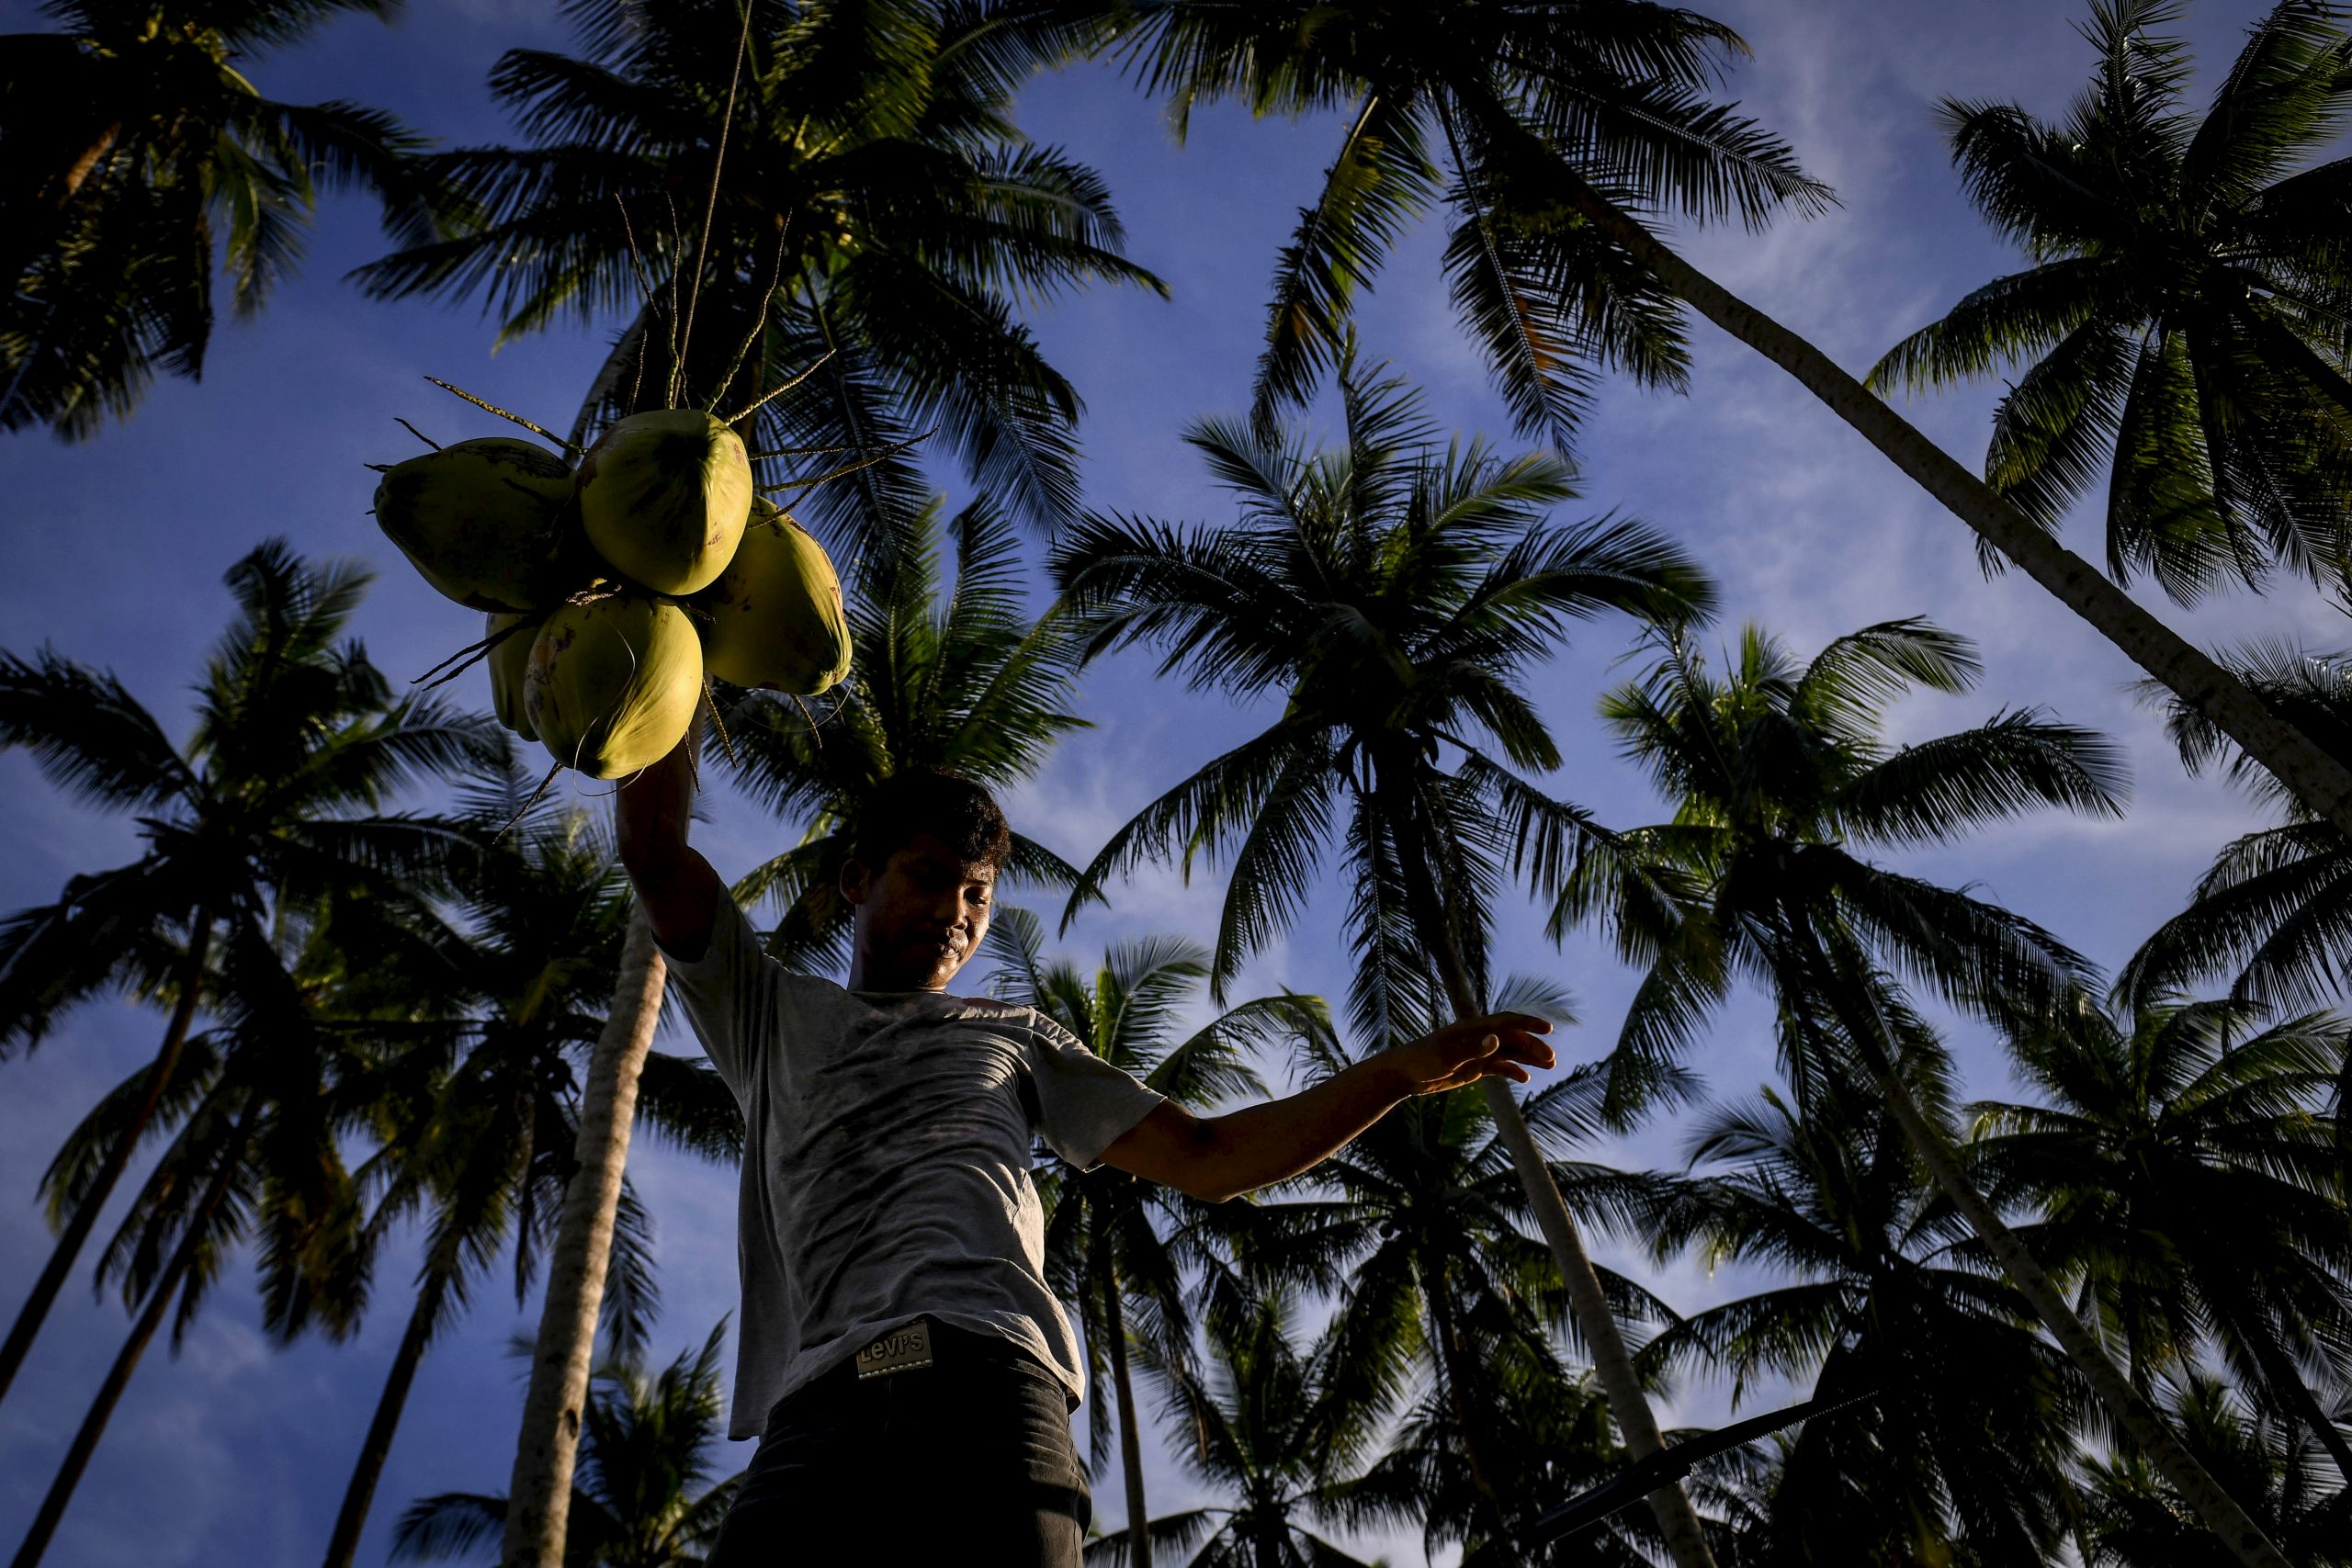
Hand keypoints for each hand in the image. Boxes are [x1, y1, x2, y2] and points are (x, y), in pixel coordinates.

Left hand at [1379, 1012, 1556, 1095]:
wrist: (1403, 1074)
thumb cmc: (1421, 1061)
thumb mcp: (1447, 1057)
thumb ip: (1473, 1049)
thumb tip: (1497, 1040)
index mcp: (1472, 1029)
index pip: (1506, 1022)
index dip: (1528, 1023)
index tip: (1548, 1029)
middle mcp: (1477, 1038)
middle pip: (1512, 1038)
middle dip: (1533, 1046)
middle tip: (1552, 1059)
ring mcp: (1476, 1053)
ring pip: (1509, 1052)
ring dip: (1529, 1057)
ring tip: (1550, 1065)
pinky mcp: (1473, 1068)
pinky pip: (1498, 1067)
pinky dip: (1512, 1071)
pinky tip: (1525, 1078)